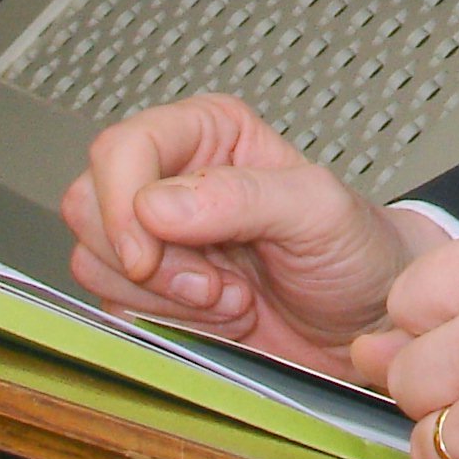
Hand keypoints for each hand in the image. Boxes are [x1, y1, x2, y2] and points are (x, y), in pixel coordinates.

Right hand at [61, 95, 451, 379]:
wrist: (369, 322)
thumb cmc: (360, 253)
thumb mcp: (319, 211)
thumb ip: (243, 197)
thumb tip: (156, 203)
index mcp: (209, 133)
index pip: (121, 148)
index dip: (121, 204)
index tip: (151, 254)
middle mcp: (174, 178)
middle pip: (89, 204)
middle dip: (150, 261)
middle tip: (218, 282)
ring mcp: (159, 237)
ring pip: (95, 261)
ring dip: (165, 298)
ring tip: (233, 297)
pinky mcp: (154, 292)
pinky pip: (115, 308)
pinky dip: (168, 325)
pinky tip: (222, 317)